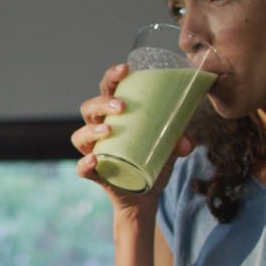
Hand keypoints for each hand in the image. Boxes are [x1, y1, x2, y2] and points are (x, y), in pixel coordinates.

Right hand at [71, 63, 193, 214]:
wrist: (146, 195)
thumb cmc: (154, 161)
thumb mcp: (170, 147)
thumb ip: (179, 140)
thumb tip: (185, 142)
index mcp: (115, 115)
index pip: (107, 88)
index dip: (112, 76)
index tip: (126, 69)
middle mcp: (99, 130)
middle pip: (89, 108)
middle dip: (102, 103)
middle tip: (122, 106)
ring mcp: (94, 151)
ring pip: (79, 136)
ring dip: (92, 130)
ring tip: (109, 131)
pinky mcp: (95, 173)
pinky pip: (82, 168)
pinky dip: (85, 164)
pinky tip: (95, 159)